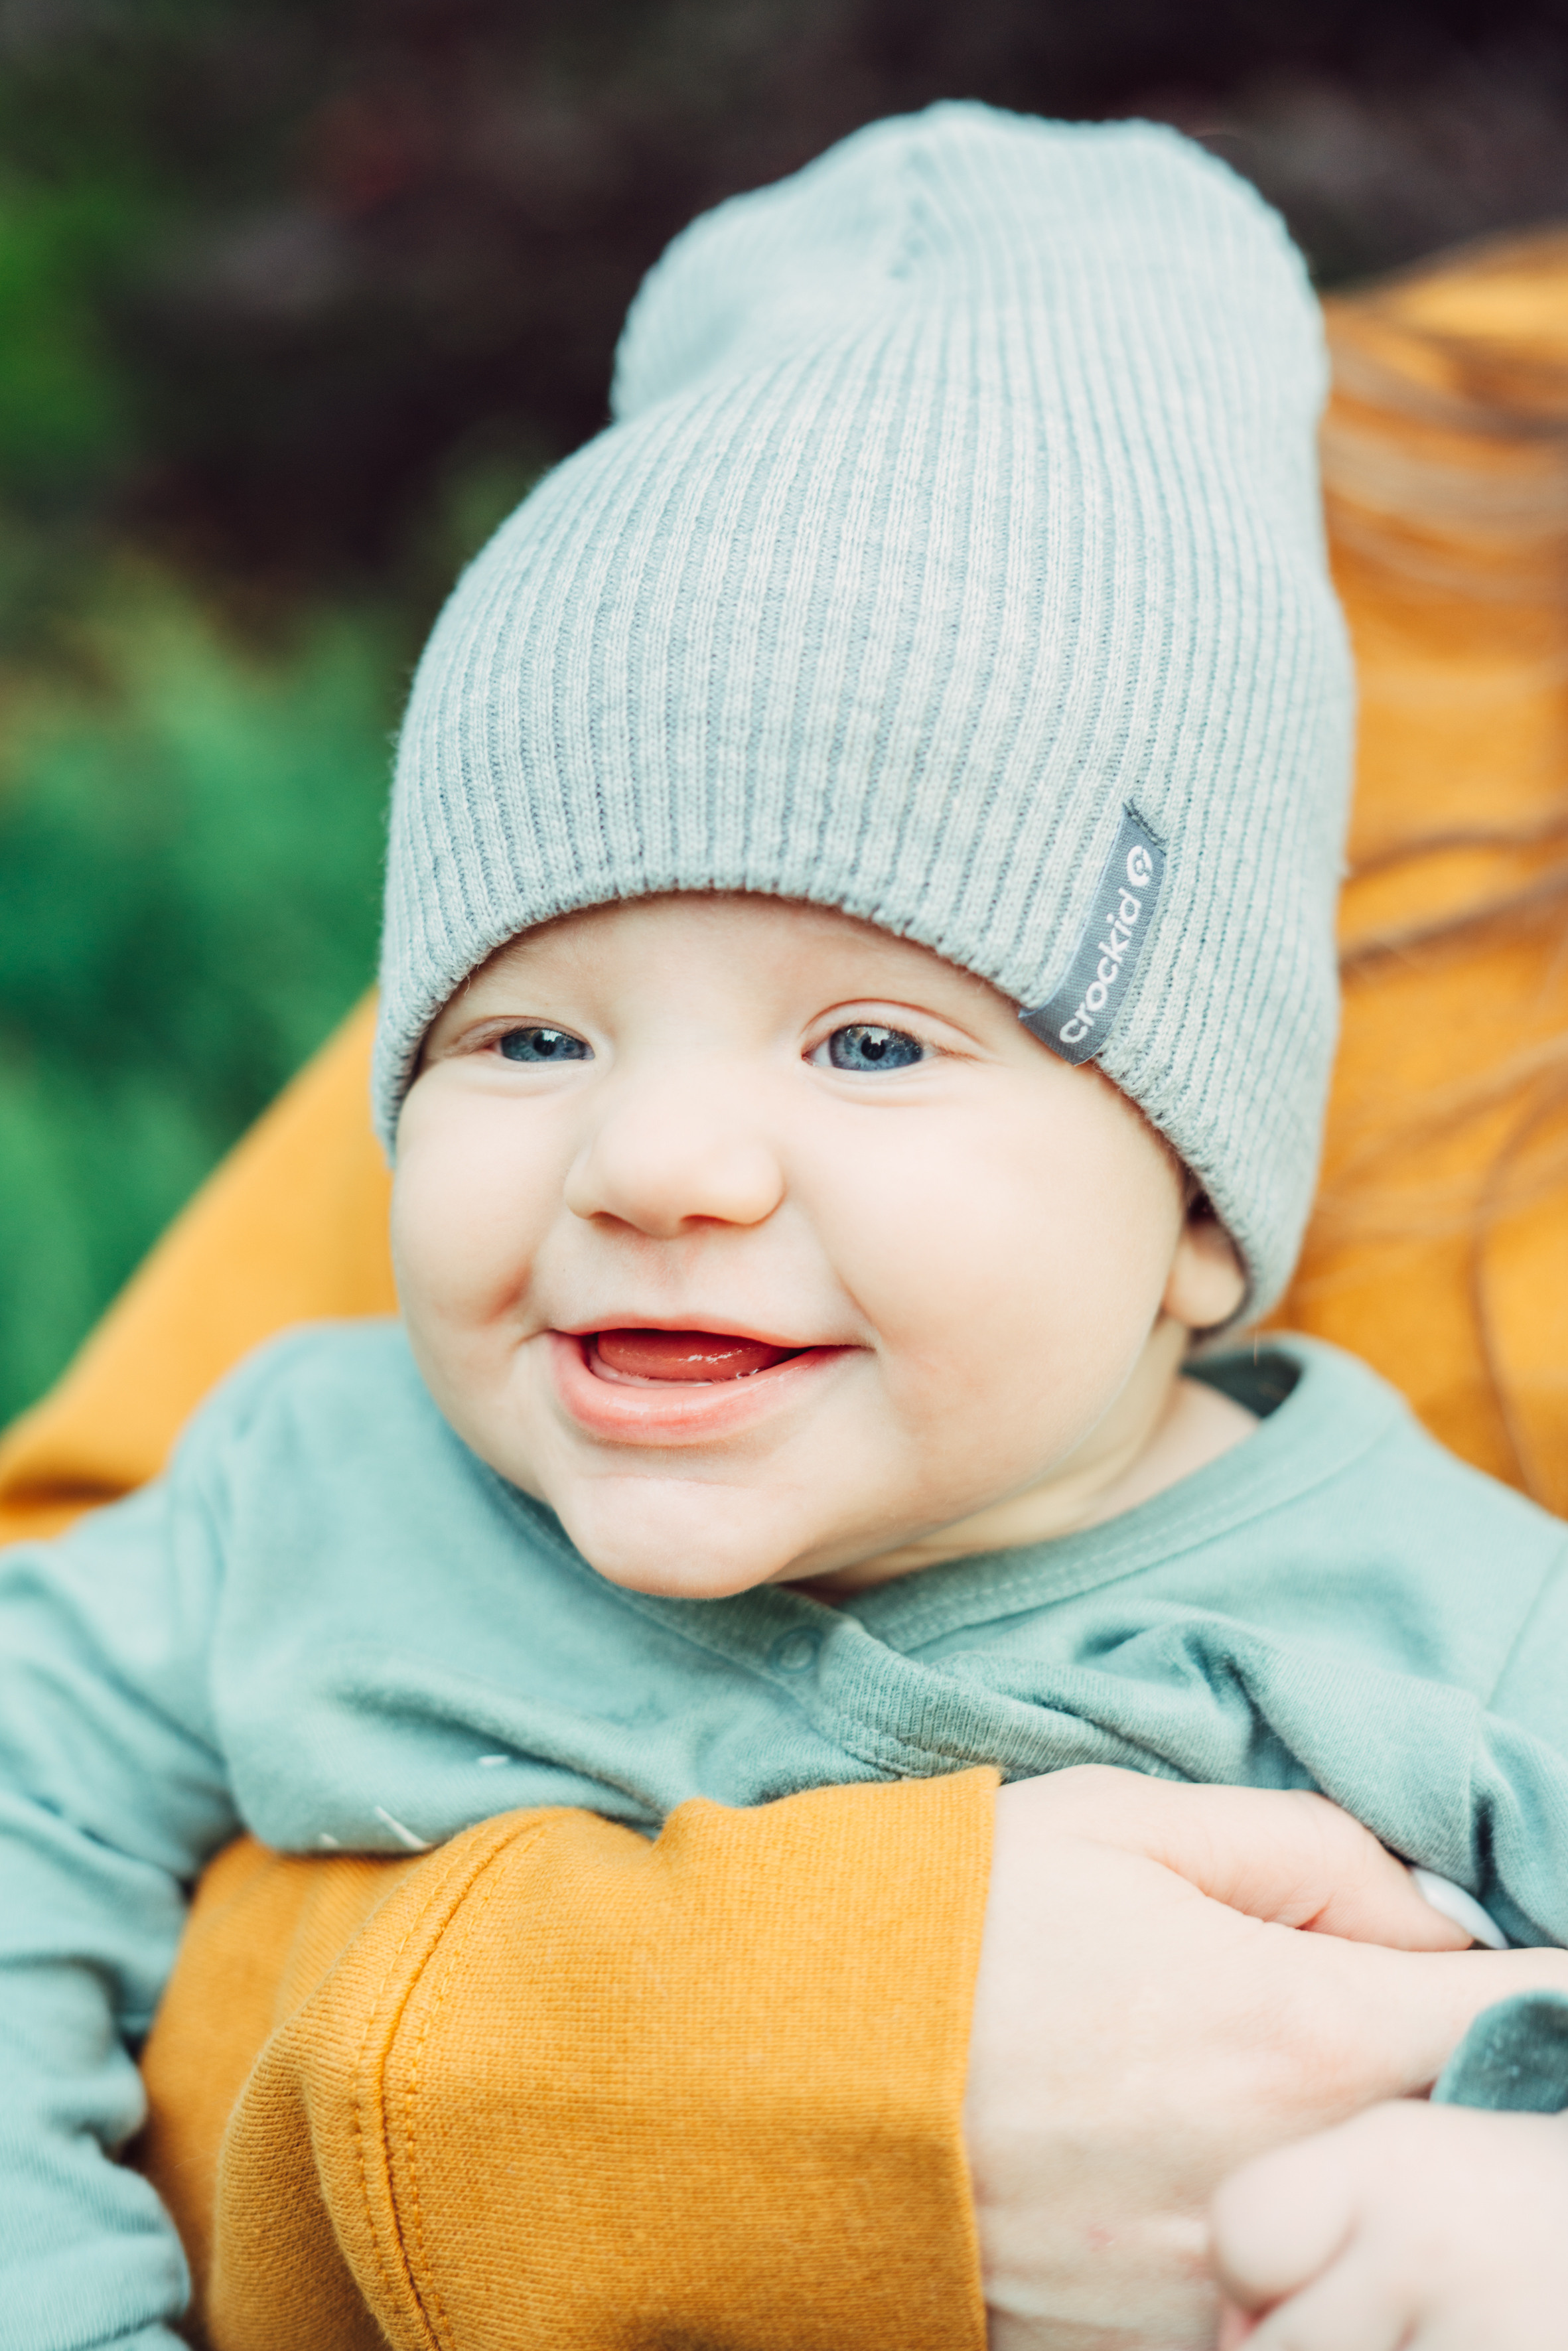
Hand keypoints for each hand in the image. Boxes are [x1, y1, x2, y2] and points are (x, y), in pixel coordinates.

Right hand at [962, 1767, 1567, 2349]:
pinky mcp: (1148, 2346)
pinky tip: (1166, 2166)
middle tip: (1361, 2018)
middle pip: (1464, 2135)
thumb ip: (1313, 1851)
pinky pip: (1260, 2289)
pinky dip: (1255, 2228)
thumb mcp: (1128, 1823)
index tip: (1505, 1961)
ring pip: (1364, 2222)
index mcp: (1301, 2029)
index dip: (1533, 1976)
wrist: (774, 2068)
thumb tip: (1431, 1909)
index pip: (1524, 2011)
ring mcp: (1221, 2282)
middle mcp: (1288, 2176)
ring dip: (1348, 2156)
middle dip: (1442, 2070)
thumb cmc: (952, 1924)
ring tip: (1233, 2089)